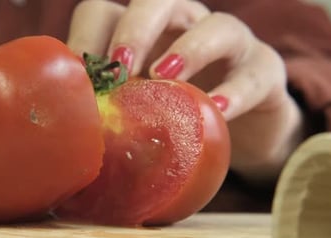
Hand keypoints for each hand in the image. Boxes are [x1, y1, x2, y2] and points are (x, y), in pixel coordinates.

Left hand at [67, 0, 305, 182]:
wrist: (240, 131)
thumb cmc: (177, 114)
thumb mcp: (138, 109)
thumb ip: (109, 109)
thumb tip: (65, 129)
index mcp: (144, 33)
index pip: (105, 12)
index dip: (86, 35)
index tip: (77, 73)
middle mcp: (185, 26)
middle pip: (159, 2)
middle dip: (136, 29)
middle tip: (120, 65)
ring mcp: (231, 44)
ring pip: (218, 26)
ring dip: (190, 48)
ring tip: (166, 75)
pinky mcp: (265, 71)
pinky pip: (254, 73)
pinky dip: (235, 91)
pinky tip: (216, 110)